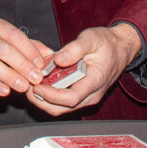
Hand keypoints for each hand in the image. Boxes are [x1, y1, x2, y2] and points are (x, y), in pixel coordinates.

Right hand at [0, 16, 47, 96]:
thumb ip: (25, 44)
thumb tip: (49, 54)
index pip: (13, 35)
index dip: (29, 49)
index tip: (41, 64)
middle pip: (3, 49)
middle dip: (22, 64)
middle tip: (36, 78)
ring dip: (9, 75)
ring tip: (23, 87)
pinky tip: (4, 92)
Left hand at [28, 24, 142, 115]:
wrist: (120, 48)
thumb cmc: (107, 43)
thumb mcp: (91, 39)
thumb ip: (75, 48)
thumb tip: (59, 59)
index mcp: (95, 82)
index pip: (71, 98)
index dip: (51, 95)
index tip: (36, 86)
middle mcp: (91, 94)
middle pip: (62, 108)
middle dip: (41, 100)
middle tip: (26, 86)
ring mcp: (86, 96)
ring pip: (61, 108)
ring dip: (43, 99)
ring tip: (29, 84)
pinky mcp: (81, 94)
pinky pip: (63, 101)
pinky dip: (49, 96)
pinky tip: (39, 83)